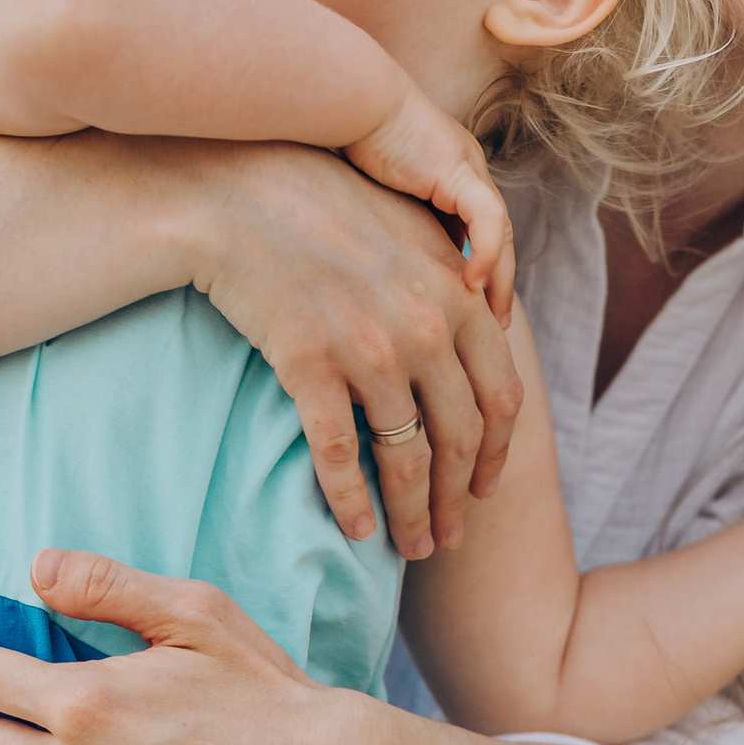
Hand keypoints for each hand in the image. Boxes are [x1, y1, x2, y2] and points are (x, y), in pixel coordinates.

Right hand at [190, 144, 522, 561]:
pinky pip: (339, 455)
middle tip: (450, 539)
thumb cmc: (325, 207)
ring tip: (411, 548)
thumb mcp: (413, 231)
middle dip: (459, 500)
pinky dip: (351, 502)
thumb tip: (487, 325)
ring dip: (414, 514)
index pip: (503, 397)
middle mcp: (425, 327)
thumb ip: (456, 280)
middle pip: (459, 438)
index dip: (498, 454)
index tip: (486, 489)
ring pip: (406, 457)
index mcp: (459, 296)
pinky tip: (355, 529)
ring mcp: (369, 349)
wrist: (240, 196)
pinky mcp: (309, 366)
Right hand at [340, 85, 517, 327]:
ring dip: (499, 277)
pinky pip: (487, 221)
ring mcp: (467, 167)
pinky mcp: (459, 170)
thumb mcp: (366, 193)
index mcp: (445, 172)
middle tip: (495, 325)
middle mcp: (465, 169)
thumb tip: (371, 271)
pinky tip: (471, 284)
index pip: (473, 228)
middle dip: (497, 281)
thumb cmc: (338, 140)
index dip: (474, 268)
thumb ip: (382, 225)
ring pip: (500, 232)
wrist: (343, 101)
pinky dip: (485, 253)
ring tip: (493, 318)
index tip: (468, 309)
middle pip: (496, 234)